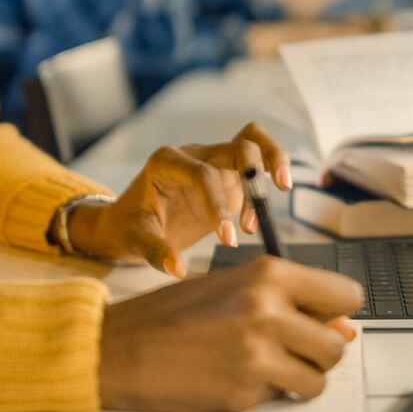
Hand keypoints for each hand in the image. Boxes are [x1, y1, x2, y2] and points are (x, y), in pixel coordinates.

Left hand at [70, 123, 291, 276]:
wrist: (129, 220)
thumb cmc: (130, 227)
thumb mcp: (135, 240)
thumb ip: (155, 252)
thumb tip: (178, 269)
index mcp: (166, 162)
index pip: (202, 174)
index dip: (218, 204)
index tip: (227, 239)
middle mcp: (193, 155)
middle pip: (238, 143)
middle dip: (258, 167)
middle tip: (275, 191)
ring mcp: (212, 161)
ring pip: (252, 142)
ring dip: (272, 161)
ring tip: (283, 189)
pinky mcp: (226, 174)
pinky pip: (255, 163)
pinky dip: (268, 176)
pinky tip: (258, 217)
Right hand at [99, 256, 363, 411]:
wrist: (117, 348)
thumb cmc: (171, 313)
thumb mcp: (233, 287)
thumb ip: (289, 301)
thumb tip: (344, 329)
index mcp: (269, 274)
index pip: (347, 294)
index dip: (337, 312)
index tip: (323, 320)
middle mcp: (269, 310)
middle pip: (336, 345)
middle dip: (317, 353)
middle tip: (286, 349)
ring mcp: (257, 355)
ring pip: (318, 380)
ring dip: (298, 379)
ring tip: (262, 366)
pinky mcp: (243, 394)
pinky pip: (280, 399)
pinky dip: (266, 395)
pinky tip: (233, 377)